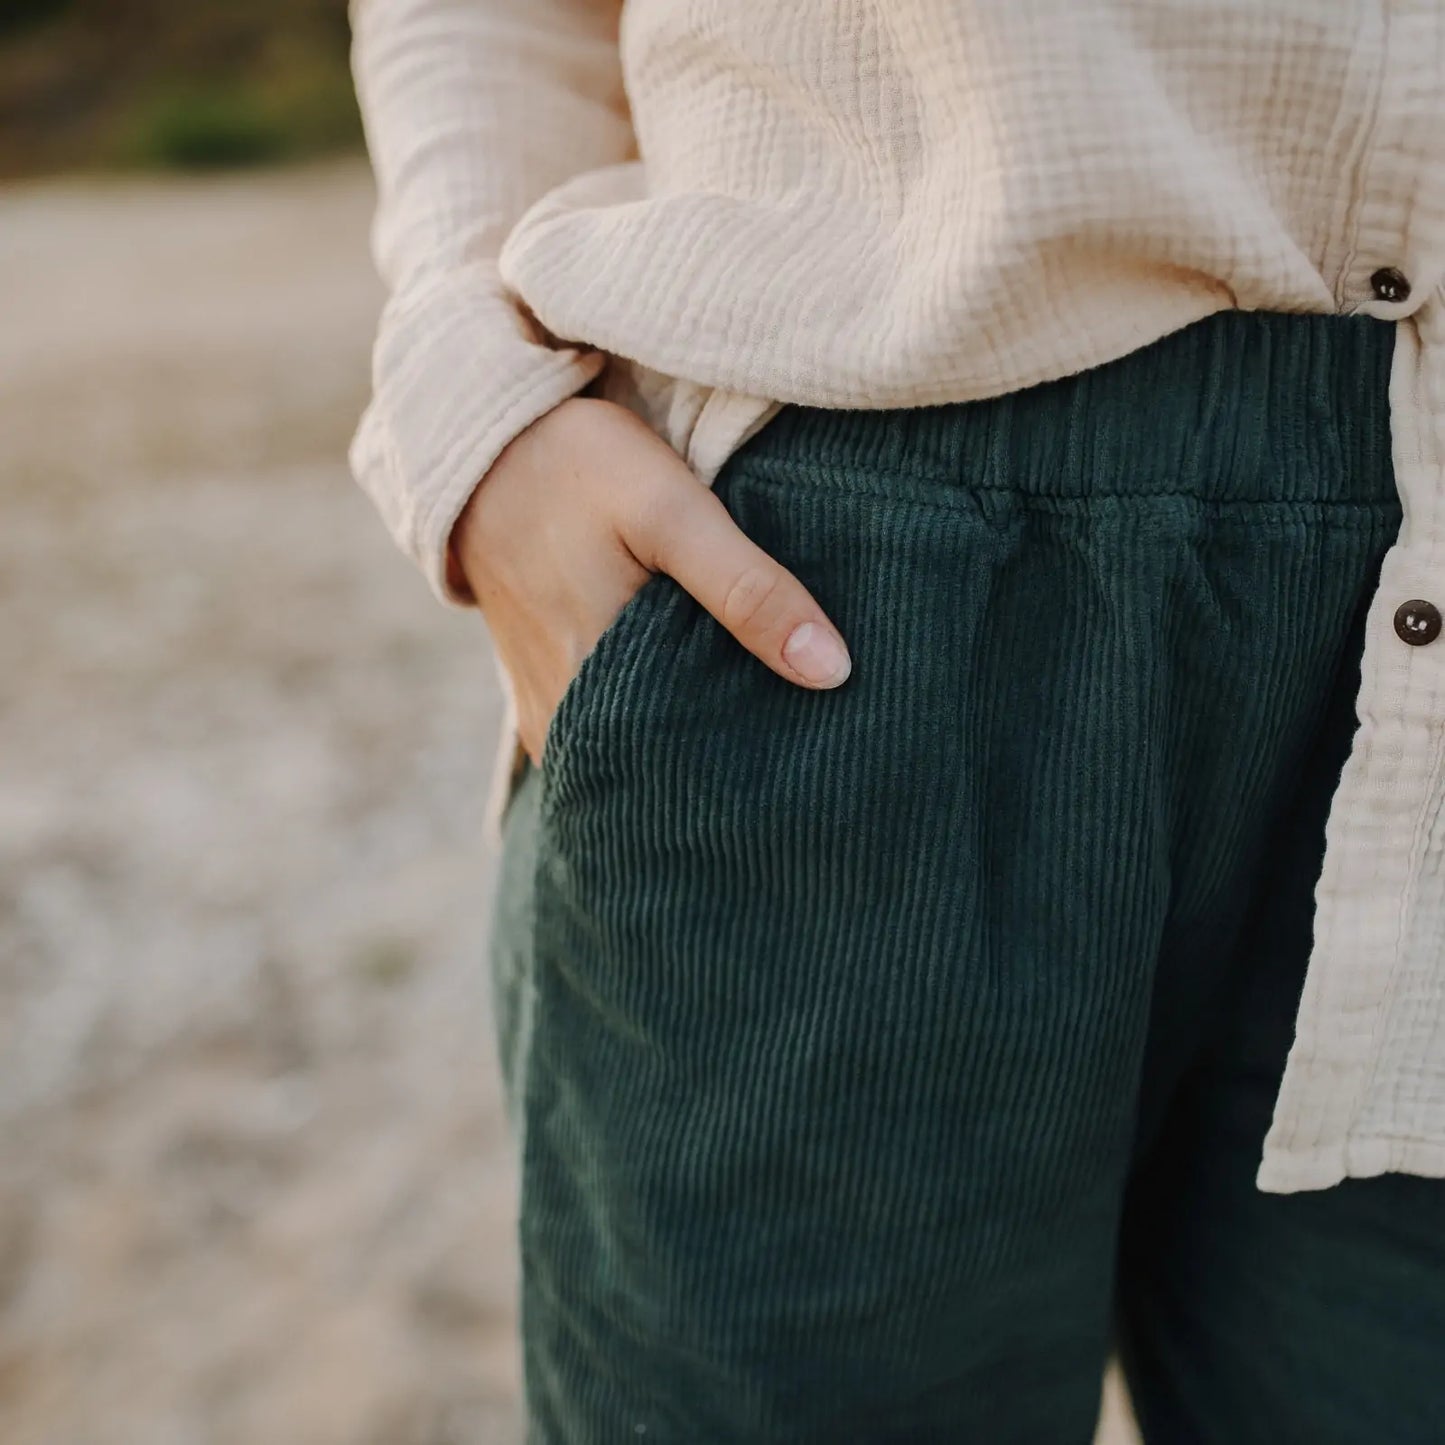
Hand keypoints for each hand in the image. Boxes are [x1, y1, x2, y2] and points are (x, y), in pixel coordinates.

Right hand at [450, 397, 851, 763]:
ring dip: (691, 736)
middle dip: (730, 754)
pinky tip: (697, 691)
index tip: (814, 743)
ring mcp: (547, 717)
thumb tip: (831, 671)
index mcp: (594, 691)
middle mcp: (564, 723)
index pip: (695, 768)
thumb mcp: (671, 511)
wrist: (481, 447)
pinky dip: (652, 720)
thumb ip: (748, 589)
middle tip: (800, 732)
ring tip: (754, 712)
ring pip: (637, 755)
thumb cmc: (577, 469)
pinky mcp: (541, 698)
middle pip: (668, 768)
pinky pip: (608, 736)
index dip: (758, 758)